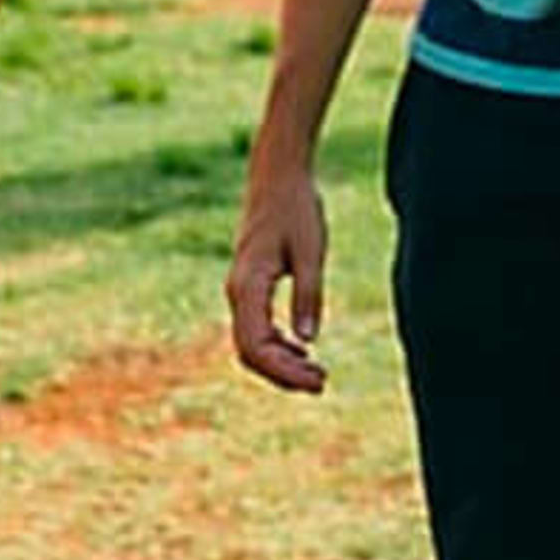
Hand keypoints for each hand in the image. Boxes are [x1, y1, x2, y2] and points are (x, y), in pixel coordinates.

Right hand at [227, 154, 331, 392]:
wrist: (277, 176)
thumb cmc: (296, 207)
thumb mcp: (311, 249)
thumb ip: (309, 293)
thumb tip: (309, 340)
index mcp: (248, 284)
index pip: (256, 345)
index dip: (283, 371)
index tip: (316, 381)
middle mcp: (237, 292)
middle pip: (250, 351)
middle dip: (283, 374)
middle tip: (321, 383)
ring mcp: (240, 290)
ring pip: (251, 343)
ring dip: (280, 363)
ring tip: (316, 373)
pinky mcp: (250, 286)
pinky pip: (255, 328)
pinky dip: (276, 346)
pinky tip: (302, 351)